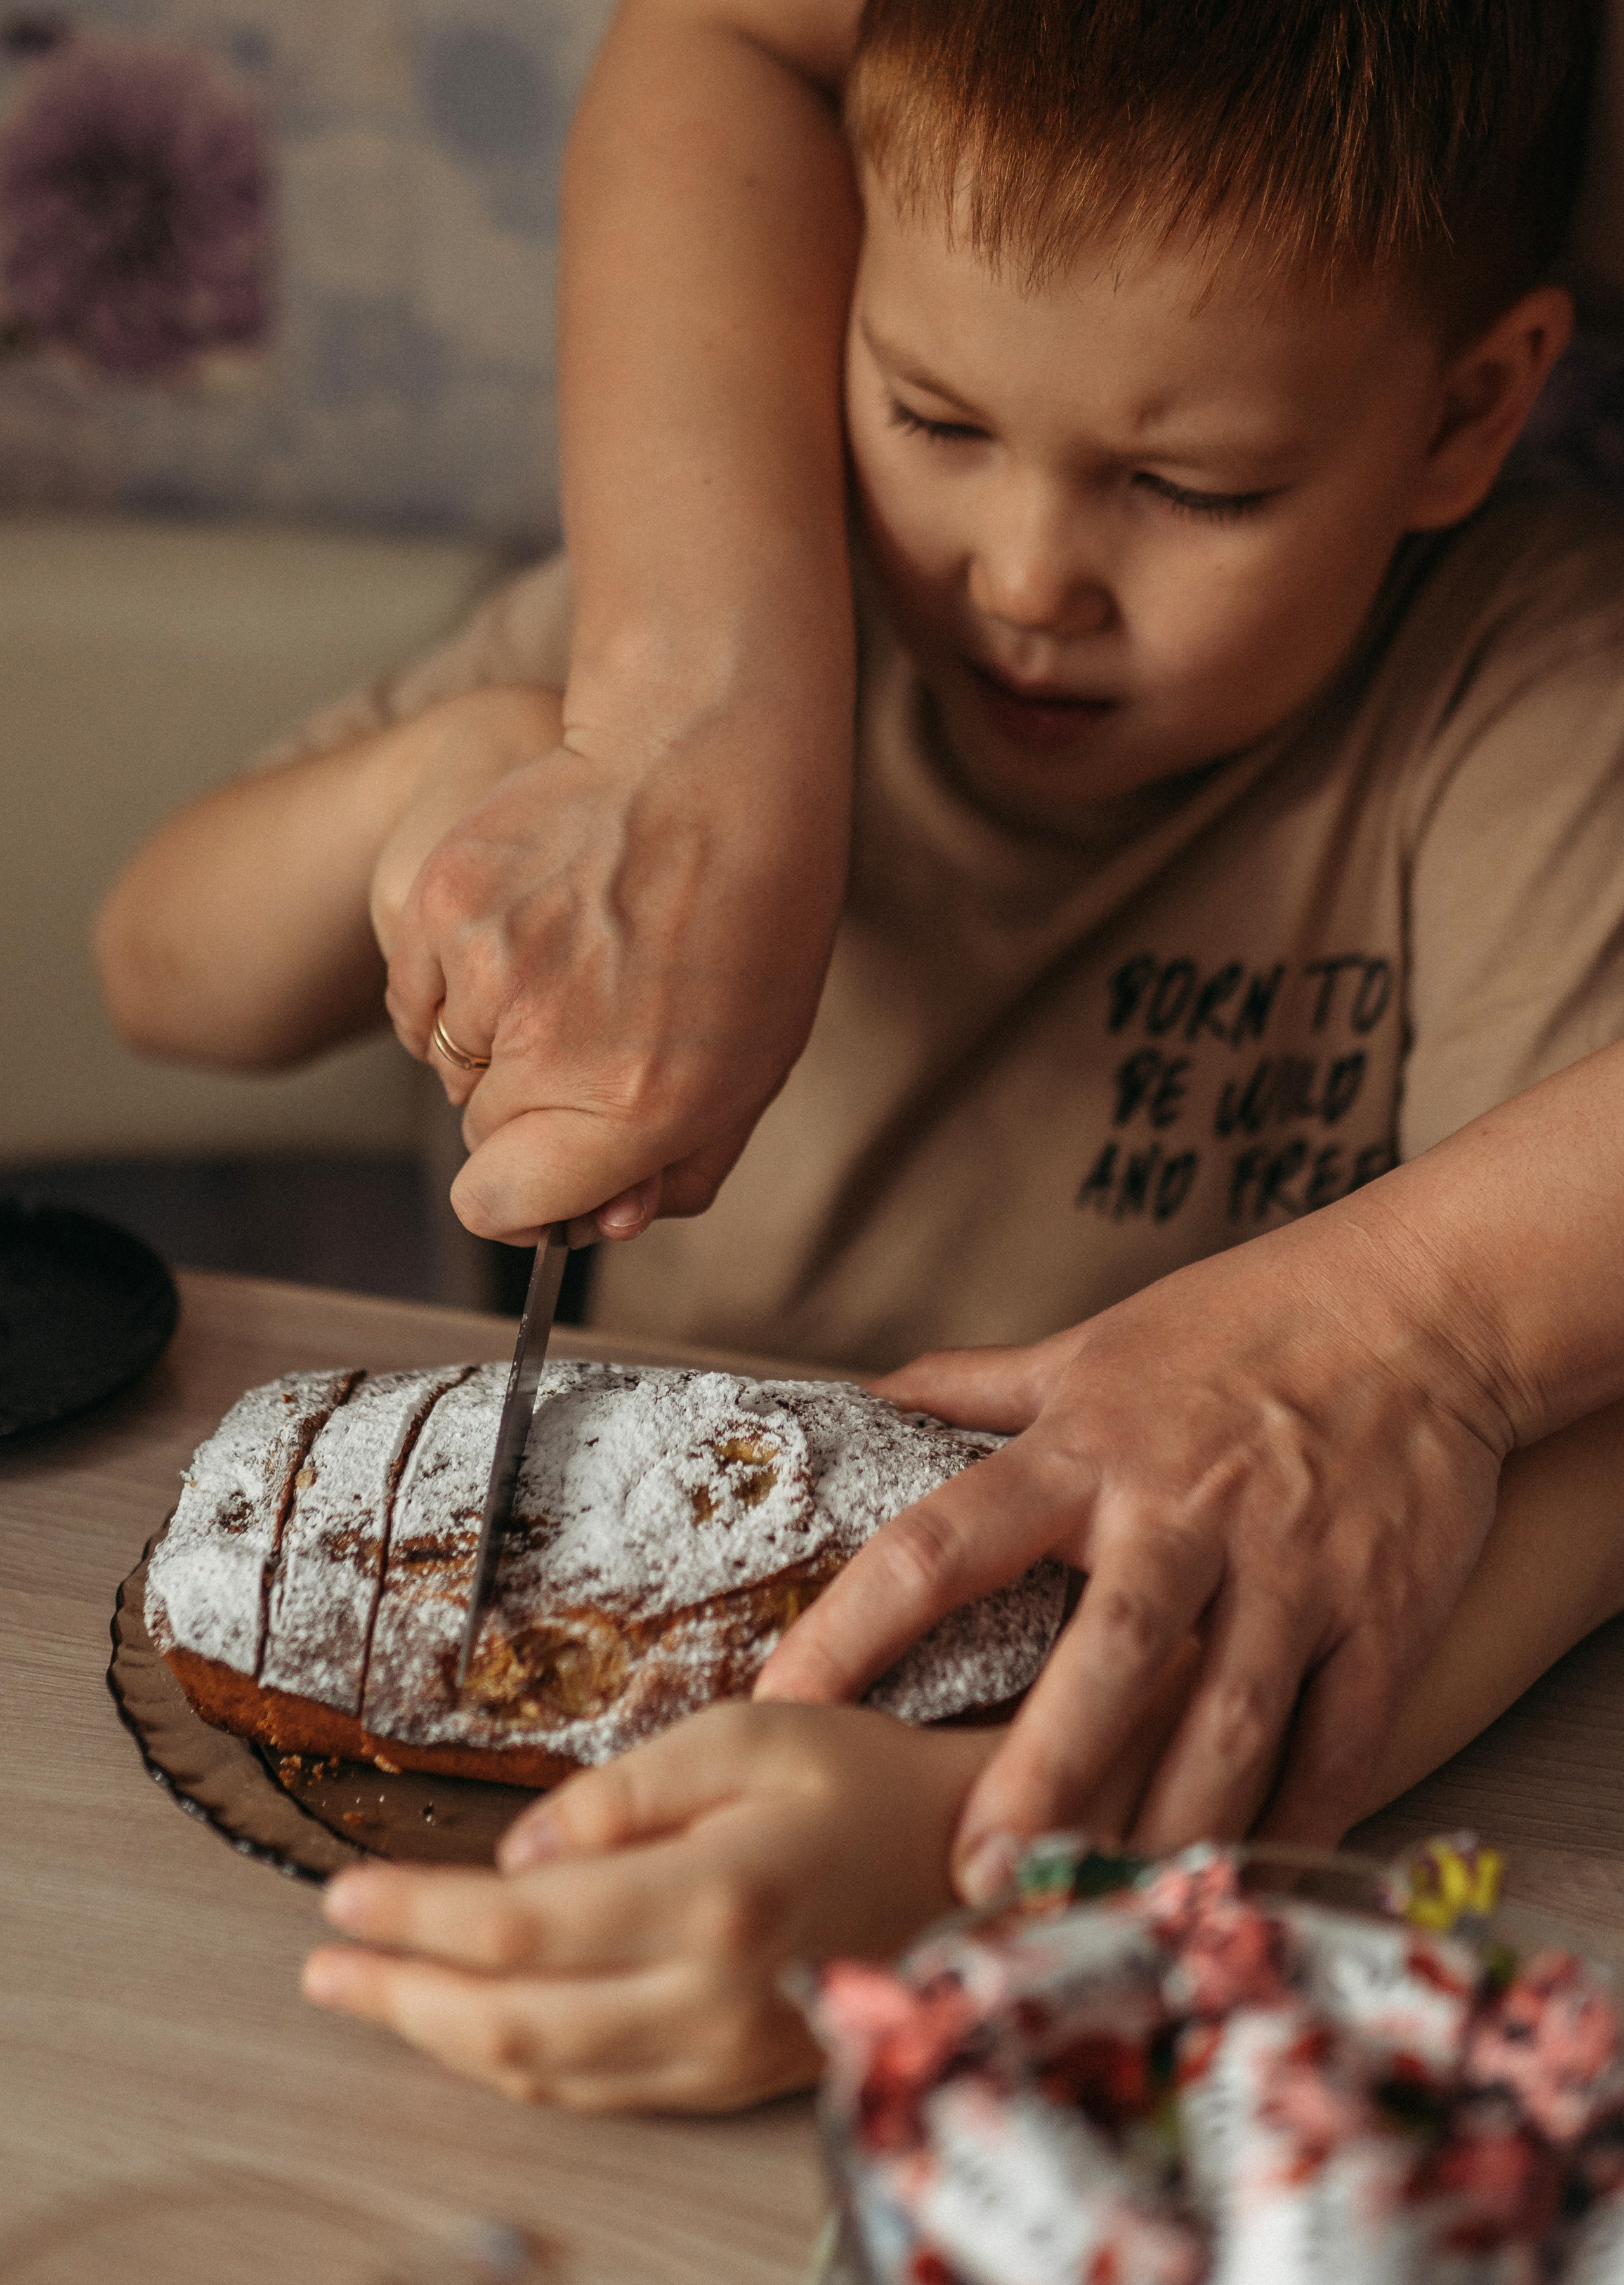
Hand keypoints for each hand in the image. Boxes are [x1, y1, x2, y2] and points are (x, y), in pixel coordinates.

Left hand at [302, 1703, 997, 2113]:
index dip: (416, 1915)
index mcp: (712, 1899)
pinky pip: (601, 2092)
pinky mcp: (734, 2076)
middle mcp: (711, 1998)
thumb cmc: (865, 1779)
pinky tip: (473, 2029)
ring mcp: (724, 2052)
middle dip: (399, 1995)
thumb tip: (522, 1845)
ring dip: (442, 2039)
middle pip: (512, 2021)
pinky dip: (519, 2066)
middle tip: (323, 1966)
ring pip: (547, 2072)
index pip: (519, 1925)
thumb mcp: (753, 1731)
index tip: (344, 1895)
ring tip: (371, 1997)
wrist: (976, 1866)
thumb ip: (631, 1790)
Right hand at [375, 690, 848, 1248]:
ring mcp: (486, 968)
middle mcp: (550, 1046)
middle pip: (477, 1136)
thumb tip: (602, 1226)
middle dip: (525, 1109)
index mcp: (635, 1105)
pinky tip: (524, 929)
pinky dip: (453, 981)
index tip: (550, 1171)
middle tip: (592, 1027)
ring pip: (447, 1062)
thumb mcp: (752, 1068)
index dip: (525, 1198)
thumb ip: (678, 1170)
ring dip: (491, 1038)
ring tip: (570, 963)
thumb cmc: (753, 916)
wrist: (710, 757)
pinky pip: (414, 995)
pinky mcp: (440, 902)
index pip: (500, 1206)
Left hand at [754, 1206, 1513, 1889]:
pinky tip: (1241, 1882)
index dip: (853, 1629)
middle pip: (1103, 1659)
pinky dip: (1295, 1819)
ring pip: (1224, 1720)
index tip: (778, 1706)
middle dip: (1040, 1776)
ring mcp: (1290, 1568)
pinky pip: (1338, 1737)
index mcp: (1085, 1450)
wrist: (1422, 1301)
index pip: (941, 1545)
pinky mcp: (1384, 1610)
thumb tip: (867, 1398)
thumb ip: (978, 1386)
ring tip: (1104, 1912)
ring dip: (1165, 1825)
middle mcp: (1181, 1515)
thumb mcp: (1094, 1344)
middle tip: (975, 1875)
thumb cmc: (1241, 1322)